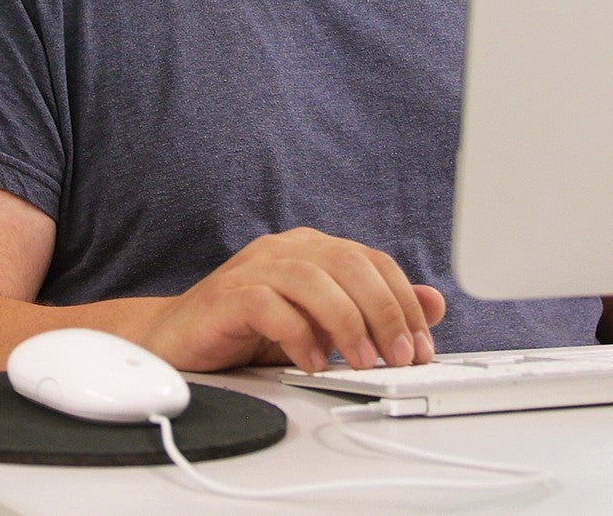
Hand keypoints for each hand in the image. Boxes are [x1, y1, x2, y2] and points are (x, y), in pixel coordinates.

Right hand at [141, 227, 445, 373]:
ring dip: (346, 323)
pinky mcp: (227, 295)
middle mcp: (285, 249)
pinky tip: (312, 362)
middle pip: (347, 262)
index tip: (420, 347)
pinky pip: (269, 304)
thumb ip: (375, 312)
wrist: (179, 340)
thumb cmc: (250, 332)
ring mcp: (254, 267)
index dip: (403, 302)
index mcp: (312, 249)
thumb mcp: (323, 325)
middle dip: (383, 311)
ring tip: (363, 363)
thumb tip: (433, 302)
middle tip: (400, 357)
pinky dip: (298, 334)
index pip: (371, 260)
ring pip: (312, 278)